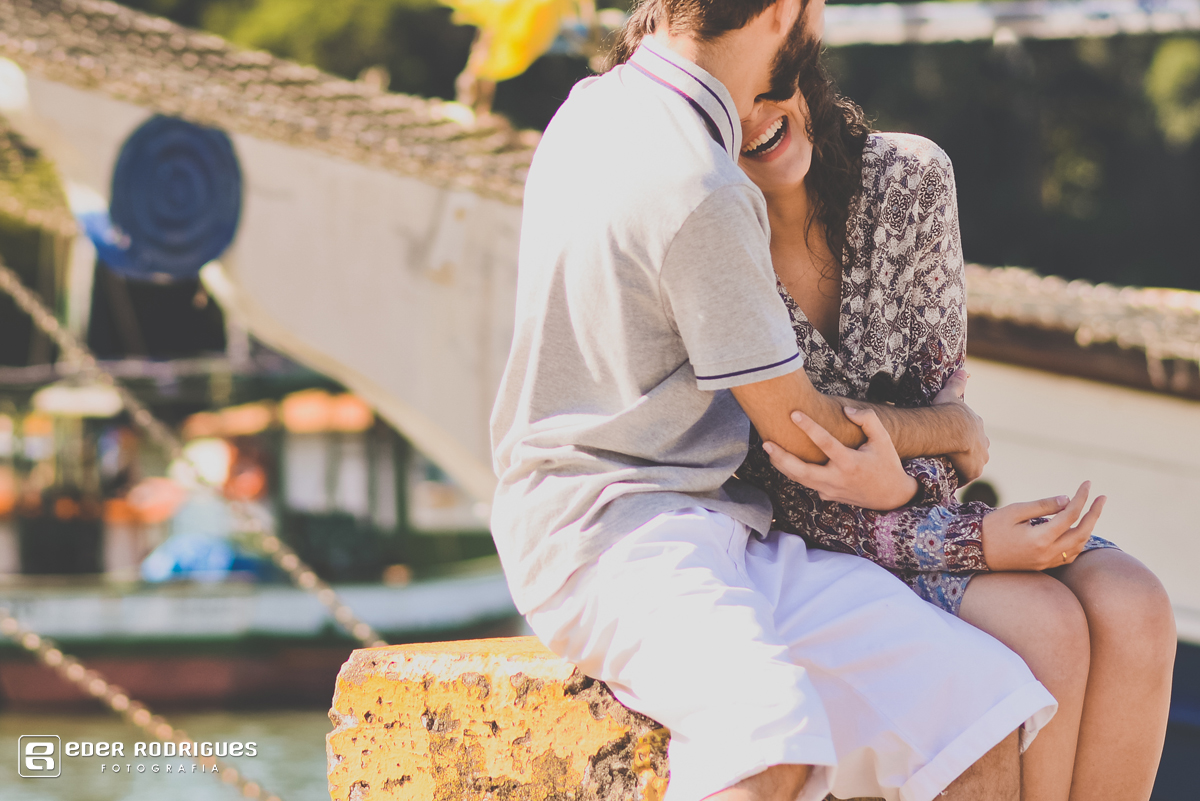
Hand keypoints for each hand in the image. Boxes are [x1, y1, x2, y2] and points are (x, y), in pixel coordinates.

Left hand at [762, 406, 918, 510]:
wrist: (891, 497)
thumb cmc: (886, 464)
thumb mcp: (884, 440)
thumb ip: (868, 420)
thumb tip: (846, 410)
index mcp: (850, 463)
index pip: (826, 443)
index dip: (809, 427)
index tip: (794, 413)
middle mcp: (837, 479)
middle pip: (802, 471)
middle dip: (782, 458)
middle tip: (766, 442)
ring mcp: (830, 490)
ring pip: (799, 479)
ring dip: (782, 464)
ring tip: (768, 448)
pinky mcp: (826, 495)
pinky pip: (806, 482)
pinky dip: (794, 471)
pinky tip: (784, 459)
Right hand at [932, 369, 988, 482]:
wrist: (950, 429)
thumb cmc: (947, 412)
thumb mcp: (951, 395)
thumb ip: (957, 384)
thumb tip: (963, 370)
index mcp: (977, 425)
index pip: (974, 432)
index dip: (965, 435)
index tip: (954, 438)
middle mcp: (983, 442)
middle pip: (978, 449)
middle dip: (968, 452)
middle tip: (951, 454)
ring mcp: (980, 458)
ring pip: (973, 464)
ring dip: (964, 466)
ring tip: (949, 468)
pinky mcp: (974, 471)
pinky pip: (966, 477)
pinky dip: (959, 478)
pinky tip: (948, 478)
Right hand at [981, 481, 1106, 571]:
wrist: (974, 552)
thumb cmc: (991, 528)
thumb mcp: (1014, 511)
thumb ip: (1042, 506)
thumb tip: (1067, 499)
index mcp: (1040, 538)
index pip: (1070, 515)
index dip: (1081, 498)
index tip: (1087, 484)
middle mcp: (1047, 553)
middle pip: (1082, 532)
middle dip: (1095, 513)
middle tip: (1102, 497)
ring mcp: (1046, 562)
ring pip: (1079, 546)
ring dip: (1089, 528)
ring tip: (1093, 511)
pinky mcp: (1043, 566)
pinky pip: (1070, 555)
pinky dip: (1079, 542)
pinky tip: (1079, 531)